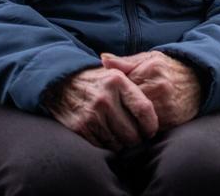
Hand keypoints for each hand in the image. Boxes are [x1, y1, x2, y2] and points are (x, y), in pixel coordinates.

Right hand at [44, 66, 158, 149]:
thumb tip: (159, 99)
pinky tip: (106, 137)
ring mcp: (92, 114)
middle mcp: (106, 98)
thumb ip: (136, 84)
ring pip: (118, 143)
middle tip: (135, 137)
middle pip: (132, 132)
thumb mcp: (116, 73)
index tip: (151, 131)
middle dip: (136, 139)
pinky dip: (106, 146)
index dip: (151, 125)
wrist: (61, 83)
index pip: (144, 109)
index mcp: (118, 81)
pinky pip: (102, 146)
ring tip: (120, 136)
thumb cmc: (96, 81)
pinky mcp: (80, 127)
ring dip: (121, 144)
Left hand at [101, 51, 201, 128]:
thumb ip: (125, 61)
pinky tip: (134, 126)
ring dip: (127, 121)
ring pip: (136, 119)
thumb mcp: (149, 59)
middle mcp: (159, 87)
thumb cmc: (169, 69)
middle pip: (128, 104)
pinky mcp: (172, 120)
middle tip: (108, 112)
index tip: (106, 96)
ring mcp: (166, 105)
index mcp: (151, 69)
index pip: (122, 84)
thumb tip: (103, 60)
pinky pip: (149, 128)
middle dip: (118, 109)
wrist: (199, 81)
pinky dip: (140, 129)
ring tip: (118, 121)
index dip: (113, 93)